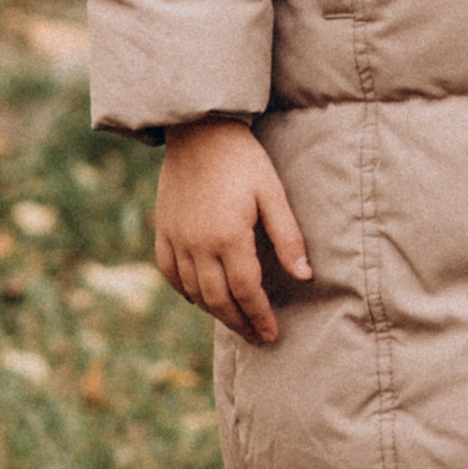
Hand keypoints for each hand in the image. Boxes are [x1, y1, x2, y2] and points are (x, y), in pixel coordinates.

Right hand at [154, 118, 311, 343]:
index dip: (260, 316)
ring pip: (193, 290)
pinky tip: (199, 299)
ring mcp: (176, 238)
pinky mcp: (163, 229)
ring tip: (235, 322)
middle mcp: (198, 244)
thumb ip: (288, 237)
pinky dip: (185, 291)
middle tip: (255, 338)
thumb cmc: (243, 159)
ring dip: (214, 311)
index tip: (272, 334)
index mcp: (229, 236)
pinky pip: (169, 272)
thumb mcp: (273, 193)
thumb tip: (304, 276)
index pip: (247, 291)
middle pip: (219, 298)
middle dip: (239, 322)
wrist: (199, 130)